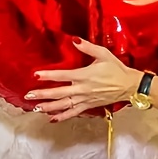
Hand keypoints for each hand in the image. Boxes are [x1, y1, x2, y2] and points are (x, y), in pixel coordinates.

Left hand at [25, 38, 141, 121]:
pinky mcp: (89, 106)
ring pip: (64, 105)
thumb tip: (74, 40)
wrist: (129, 85)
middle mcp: (82, 89)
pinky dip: (63, 116)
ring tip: (35, 108)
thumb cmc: (115, 68)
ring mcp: (85, 99)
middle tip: (28, 95)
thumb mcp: (103, 54)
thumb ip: (87, 47)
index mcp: (84, 75)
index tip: (36, 75)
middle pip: (59, 93)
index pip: (62, 76)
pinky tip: (52, 118)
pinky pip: (74, 112)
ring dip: (49, 107)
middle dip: (43, 94)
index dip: (49, 76)